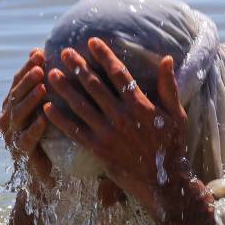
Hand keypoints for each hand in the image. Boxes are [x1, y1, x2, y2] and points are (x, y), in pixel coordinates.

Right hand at [0, 48, 52, 187]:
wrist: (43, 174)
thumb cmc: (48, 136)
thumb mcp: (46, 109)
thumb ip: (45, 87)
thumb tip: (47, 54)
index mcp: (13, 106)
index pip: (18, 82)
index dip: (27, 68)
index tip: (39, 53)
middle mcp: (8, 119)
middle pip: (16, 95)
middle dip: (28, 79)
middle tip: (40, 67)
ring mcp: (12, 136)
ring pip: (18, 114)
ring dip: (30, 100)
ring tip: (43, 87)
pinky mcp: (21, 154)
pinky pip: (26, 139)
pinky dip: (34, 129)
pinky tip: (44, 119)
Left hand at [44, 38, 189, 216]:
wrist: (164, 183)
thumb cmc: (172, 147)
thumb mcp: (176, 115)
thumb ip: (169, 87)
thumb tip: (168, 58)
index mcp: (140, 105)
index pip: (119, 74)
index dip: (104, 56)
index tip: (91, 41)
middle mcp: (122, 116)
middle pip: (95, 86)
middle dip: (78, 66)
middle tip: (63, 52)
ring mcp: (108, 133)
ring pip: (81, 106)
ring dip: (64, 88)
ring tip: (51, 74)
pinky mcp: (98, 150)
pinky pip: (75, 132)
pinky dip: (61, 120)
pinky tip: (48, 107)